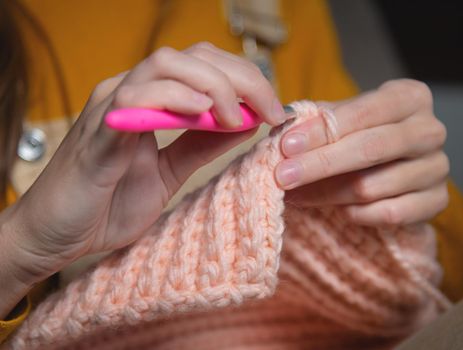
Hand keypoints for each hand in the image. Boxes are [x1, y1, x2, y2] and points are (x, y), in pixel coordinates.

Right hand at [1, 43, 284, 285]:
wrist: (58, 236)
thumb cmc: (108, 203)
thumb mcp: (172, 173)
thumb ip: (204, 145)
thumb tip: (248, 123)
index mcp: (151, 100)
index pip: (205, 67)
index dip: (246, 81)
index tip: (277, 111)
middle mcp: (131, 92)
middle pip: (194, 56)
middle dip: (242, 77)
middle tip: (271, 109)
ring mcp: (112, 106)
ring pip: (166, 63)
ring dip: (213, 84)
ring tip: (235, 116)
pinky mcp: (99, 130)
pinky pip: (136, 95)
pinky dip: (175, 97)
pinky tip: (203, 113)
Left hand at [276, 79, 448, 226]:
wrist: (396, 167)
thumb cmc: (363, 135)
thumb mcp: (342, 119)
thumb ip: (316, 120)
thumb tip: (283, 123)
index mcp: (410, 97)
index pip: (362, 113)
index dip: (321, 130)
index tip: (286, 146)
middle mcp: (430, 130)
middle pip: (369, 149)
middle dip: (319, 164)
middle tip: (283, 176)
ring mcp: (437, 168)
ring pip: (372, 186)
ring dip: (327, 194)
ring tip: (298, 194)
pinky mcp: (437, 202)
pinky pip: (388, 214)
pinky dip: (356, 214)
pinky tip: (337, 209)